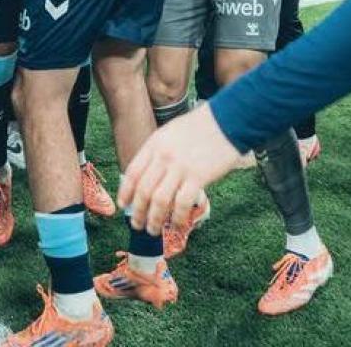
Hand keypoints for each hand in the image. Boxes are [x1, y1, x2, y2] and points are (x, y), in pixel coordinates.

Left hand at [118, 103, 241, 235]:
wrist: (227, 120)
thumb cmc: (200, 126)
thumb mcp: (170, 132)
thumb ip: (157, 152)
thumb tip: (148, 175)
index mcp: (154, 144)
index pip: (132, 172)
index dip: (125, 192)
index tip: (124, 205)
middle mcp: (163, 157)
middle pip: (143, 190)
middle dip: (137, 212)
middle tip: (137, 224)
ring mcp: (180, 167)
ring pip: (159, 200)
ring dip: (153, 219)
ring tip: (153, 230)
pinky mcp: (198, 177)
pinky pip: (181, 203)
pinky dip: (177, 217)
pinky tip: (177, 225)